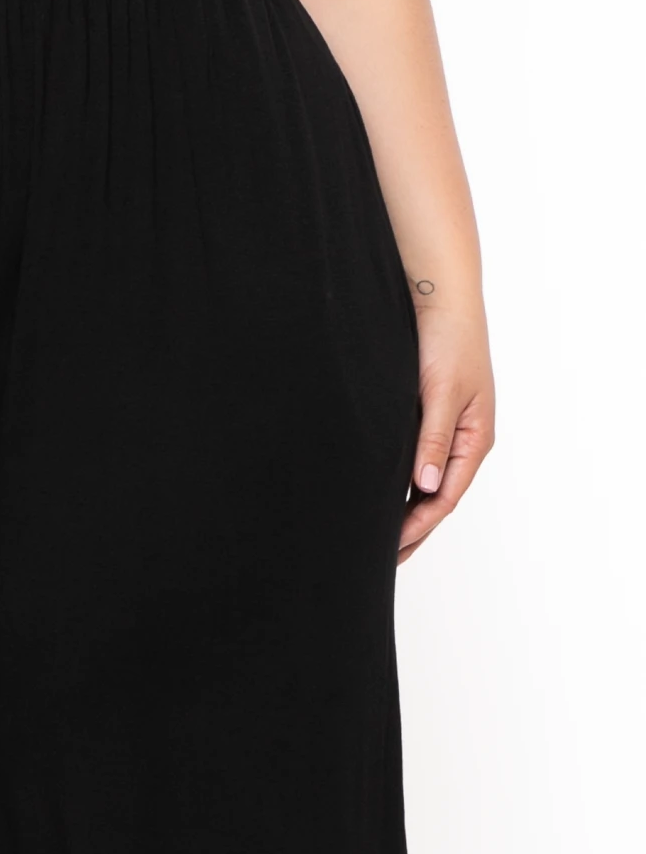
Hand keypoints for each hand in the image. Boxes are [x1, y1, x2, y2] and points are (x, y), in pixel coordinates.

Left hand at [398, 301, 494, 563]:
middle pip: (437, 494)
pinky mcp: (430, 411)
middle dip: (414, 527)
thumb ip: (433, 438)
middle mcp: (462, 438)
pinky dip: (402, 477)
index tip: (393, 549)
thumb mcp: (441, 391)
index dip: (419, 526)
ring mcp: (447, 426)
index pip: (444, 496)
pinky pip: (418, 455)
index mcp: (473, 439)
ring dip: (407, 505)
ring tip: (380, 534)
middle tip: (385, 558)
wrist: (441, 296)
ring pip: (426, 477)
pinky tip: (382, 488)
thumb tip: (425, 485)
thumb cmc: (447, 339)